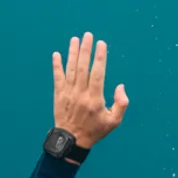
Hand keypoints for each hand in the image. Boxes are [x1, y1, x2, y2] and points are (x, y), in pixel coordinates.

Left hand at [52, 32, 128, 150]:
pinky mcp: (59, 95)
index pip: (97, 74)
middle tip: (88, 35)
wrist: (71, 141)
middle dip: (85, 50)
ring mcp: (68, 94)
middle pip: (83, 68)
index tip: (101, 44)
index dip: (99, 58)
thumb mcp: (114, 121)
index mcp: (95, 99)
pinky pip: (57, 78)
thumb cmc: (95, 130)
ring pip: (70, 70)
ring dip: (72, 53)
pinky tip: (56, 54)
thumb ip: (121, 103)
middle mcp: (80, 94)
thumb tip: (120, 86)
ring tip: (75, 39)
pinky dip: (56, 66)